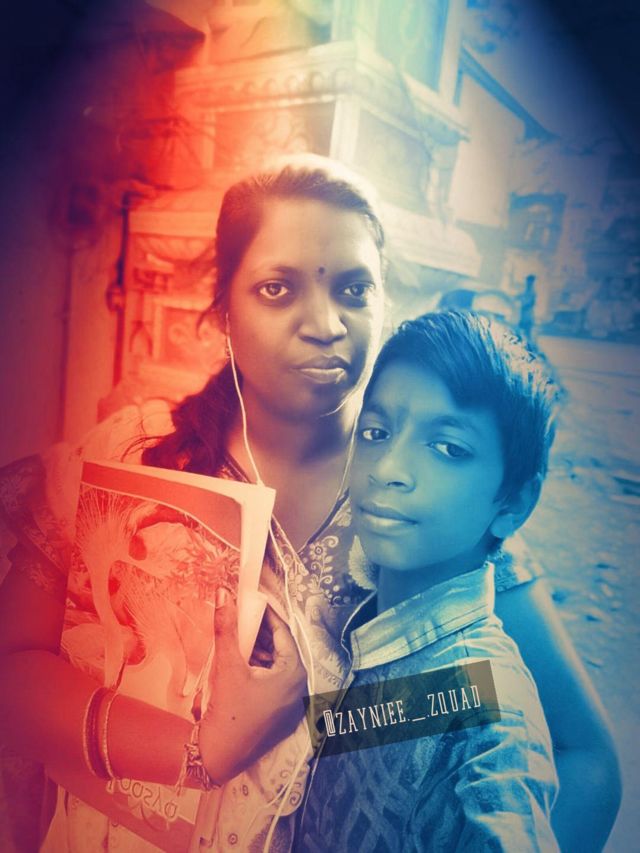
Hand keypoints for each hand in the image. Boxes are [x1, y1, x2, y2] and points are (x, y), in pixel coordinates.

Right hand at [199, 593, 307, 785]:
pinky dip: (260, 673)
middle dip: (261, 635)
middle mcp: (300, 690)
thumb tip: (224, 592)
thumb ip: (227, 626)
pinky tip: (242, 667)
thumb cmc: (228, 709)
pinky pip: (275, 686)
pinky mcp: (282, 719)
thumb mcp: (227, 664)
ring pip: (278, 668)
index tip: (251, 602)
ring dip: (260, 654)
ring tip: (239, 641)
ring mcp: (293, 707)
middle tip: (241, 620)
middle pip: (281, 651)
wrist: (218, 758)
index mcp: (294, 673)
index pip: (283, 633)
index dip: (266, 615)